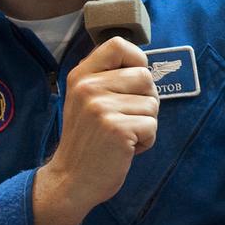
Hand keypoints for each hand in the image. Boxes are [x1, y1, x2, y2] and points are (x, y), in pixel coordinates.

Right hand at [31, 37, 157, 224]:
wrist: (71, 179)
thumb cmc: (88, 140)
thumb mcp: (87, 100)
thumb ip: (109, 79)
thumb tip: (144, 64)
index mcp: (81, 76)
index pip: (118, 45)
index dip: (137, 59)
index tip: (134, 81)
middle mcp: (88, 87)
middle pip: (145, 77)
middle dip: (146, 100)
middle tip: (125, 120)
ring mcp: (101, 108)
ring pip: (153, 103)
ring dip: (146, 123)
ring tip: (122, 135)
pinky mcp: (117, 129)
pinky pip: (152, 126)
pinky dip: (146, 141)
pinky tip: (125, 149)